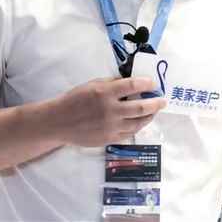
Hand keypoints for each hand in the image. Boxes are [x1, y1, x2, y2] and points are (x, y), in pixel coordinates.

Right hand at [49, 77, 166, 146]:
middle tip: (163, 101)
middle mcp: (110, 111)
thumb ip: (112, 83)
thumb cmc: (75, 99)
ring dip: (149, 116)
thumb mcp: (93, 84)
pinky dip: (137, 126)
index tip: (154, 83)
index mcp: (105, 93)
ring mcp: (110, 127)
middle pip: (141, 107)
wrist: (59, 122)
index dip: (147, 83)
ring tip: (154, 112)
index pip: (133, 86)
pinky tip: (140, 122)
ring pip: (138, 123)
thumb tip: (132, 82)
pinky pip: (129, 133)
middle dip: (156, 103)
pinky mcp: (109, 139)